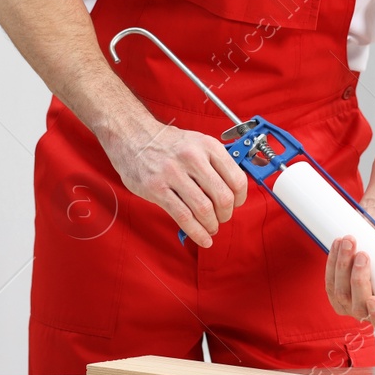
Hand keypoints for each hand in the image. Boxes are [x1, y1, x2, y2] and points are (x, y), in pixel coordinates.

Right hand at [101, 117, 246, 246]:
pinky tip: (202, 238)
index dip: (241, 198)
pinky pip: (183, 217)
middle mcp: (192, 158)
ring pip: (204, 209)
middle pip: (222, 197)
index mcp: (208, 146)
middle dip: (226, 214)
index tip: (237, 204)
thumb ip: (216, 162)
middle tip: (222, 218)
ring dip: (211, 225)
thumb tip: (233, 189)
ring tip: (211, 228)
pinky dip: (197, 232)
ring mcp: (173, 173)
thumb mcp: (197, 142)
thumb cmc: (168, 143)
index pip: (237, 179)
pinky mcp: (157, 189)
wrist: (133, 136)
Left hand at [324, 205, 374, 342]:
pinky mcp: (336, 289)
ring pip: (342, 294)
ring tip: (352, 242)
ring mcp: (350, 303)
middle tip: (365, 256)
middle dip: (359, 281)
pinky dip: (333, 263)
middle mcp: (371, 312)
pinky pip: (330, 283)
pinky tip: (339, 246)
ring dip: (343, 268)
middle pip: (360, 308)